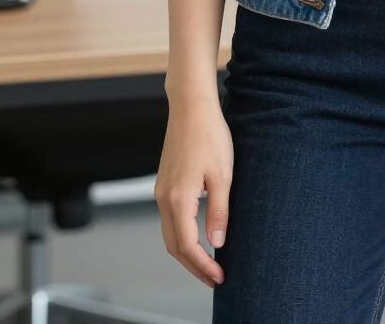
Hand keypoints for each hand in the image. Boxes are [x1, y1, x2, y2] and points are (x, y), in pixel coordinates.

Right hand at [154, 96, 233, 287]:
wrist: (191, 107)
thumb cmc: (209, 135)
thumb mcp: (222, 176)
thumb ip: (219, 211)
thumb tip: (217, 243)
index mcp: (178, 199)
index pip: (187, 246)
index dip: (203, 266)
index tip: (220, 277)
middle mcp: (164, 198)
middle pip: (174, 246)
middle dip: (193, 266)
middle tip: (214, 278)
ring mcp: (161, 190)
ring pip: (169, 233)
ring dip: (187, 252)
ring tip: (208, 263)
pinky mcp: (164, 182)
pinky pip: (170, 218)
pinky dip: (182, 235)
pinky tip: (198, 236)